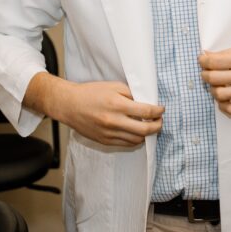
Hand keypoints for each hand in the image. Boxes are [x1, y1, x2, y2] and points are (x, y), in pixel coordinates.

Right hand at [26, 73, 162, 146]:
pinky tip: (137, 133)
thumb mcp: (114, 86)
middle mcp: (114, 122)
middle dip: (158, 126)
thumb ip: (132, 94)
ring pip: (137, 140)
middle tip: (160, 121)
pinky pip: (125, 144)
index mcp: (117, 105)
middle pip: (145, 130)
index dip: (158, 111)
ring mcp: (108, 134)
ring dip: (147, 134)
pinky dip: (135, 139)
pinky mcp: (104, 141)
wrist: (69, 105)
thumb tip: (148, 102)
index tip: (161, 109)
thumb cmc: (91, 93)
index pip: (146, 112)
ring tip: (149, 126)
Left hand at [199, 43, 230, 116]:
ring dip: (212, 89)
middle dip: (205, 73)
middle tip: (208, 71)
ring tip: (217, 84)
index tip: (202, 59)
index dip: (202, 60)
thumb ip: (227, 52)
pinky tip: (224, 98)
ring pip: (218, 94)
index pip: (212, 62)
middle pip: (212, 78)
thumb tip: (207, 55)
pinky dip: (222, 105)